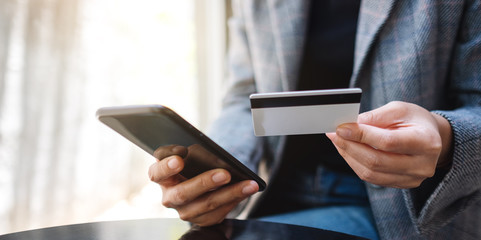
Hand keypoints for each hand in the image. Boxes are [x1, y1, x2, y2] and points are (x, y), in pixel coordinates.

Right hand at [148, 145, 258, 225]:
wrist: (201, 181)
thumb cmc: (193, 163)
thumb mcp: (190, 155)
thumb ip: (194, 154)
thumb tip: (215, 158)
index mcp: (161, 177)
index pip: (156, 173)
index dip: (166, 167)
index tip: (180, 159)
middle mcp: (169, 197)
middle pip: (183, 193)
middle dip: (205, 183)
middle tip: (225, 174)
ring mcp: (184, 211)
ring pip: (206, 205)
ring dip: (230, 194)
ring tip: (248, 184)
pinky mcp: (201, 220)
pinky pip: (218, 214)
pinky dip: (235, 200)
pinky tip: (247, 190)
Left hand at [326, 101, 452, 188]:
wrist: (430, 137)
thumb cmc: (414, 120)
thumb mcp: (400, 109)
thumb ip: (377, 116)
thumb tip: (352, 123)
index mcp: (426, 142)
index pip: (387, 142)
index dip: (361, 135)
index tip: (341, 127)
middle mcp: (422, 165)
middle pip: (376, 161)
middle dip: (350, 146)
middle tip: (334, 134)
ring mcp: (413, 178)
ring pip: (371, 173)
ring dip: (349, 156)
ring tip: (338, 141)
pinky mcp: (402, 184)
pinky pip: (372, 178)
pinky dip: (355, 164)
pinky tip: (347, 151)